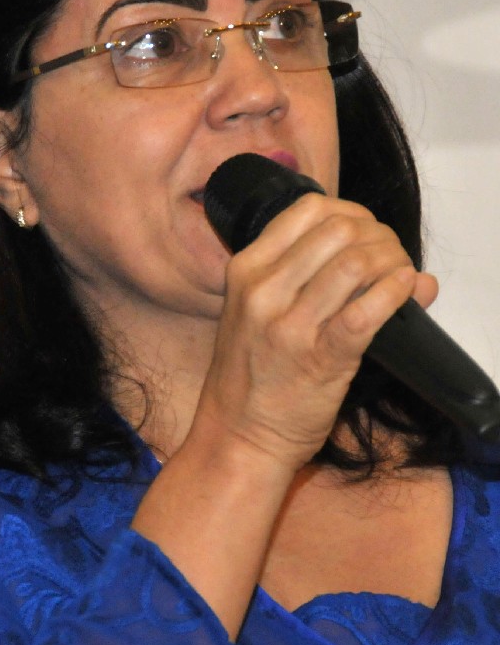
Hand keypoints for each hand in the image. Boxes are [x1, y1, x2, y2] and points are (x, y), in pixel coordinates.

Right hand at [197, 193, 437, 472]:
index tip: (367, 230)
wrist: (238, 435)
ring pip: (355, 262)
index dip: (351, 210)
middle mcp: (263, 290)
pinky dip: (395, 293)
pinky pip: (366, 311)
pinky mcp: (319, 359)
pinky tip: (406, 290)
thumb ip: (307, 275)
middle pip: (338, 228)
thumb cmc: (251, 374)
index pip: (307, 208)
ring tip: (400, 273)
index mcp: (245, 269)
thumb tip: (378, 251)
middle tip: (391, 255)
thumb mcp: (256, 311)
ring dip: (391, 260)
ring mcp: (289, 325)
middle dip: (378, 234)